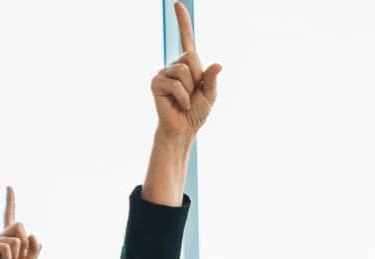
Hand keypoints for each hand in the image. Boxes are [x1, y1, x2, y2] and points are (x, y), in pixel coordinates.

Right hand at [0, 187, 40, 258]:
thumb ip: (36, 249)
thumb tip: (33, 235)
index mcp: (10, 238)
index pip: (10, 216)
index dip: (10, 201)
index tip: (9, 186)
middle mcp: (1, 235)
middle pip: (21, 225)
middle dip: (26, 243)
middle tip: (17, 257)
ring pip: (18, 236)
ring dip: (19, 253)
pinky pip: (10, 246)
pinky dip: (10, 257)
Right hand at [152, 3, 220, 140]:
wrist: (183, 129)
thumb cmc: (196, 112)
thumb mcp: (210, 95)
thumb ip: (212, 79)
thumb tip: (218, 64)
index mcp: (188, 64)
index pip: (186, 38)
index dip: (182, 21)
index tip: (177, 4)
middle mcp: (174, 65)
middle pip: (191, 56)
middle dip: (198, 77)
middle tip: (193, 93)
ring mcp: (164, 72)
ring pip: (184, 71)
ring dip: (190, 90)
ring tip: (185, 100)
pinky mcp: (156, 82)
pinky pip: (176, 84)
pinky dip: (183, 98)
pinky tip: (179, 104)